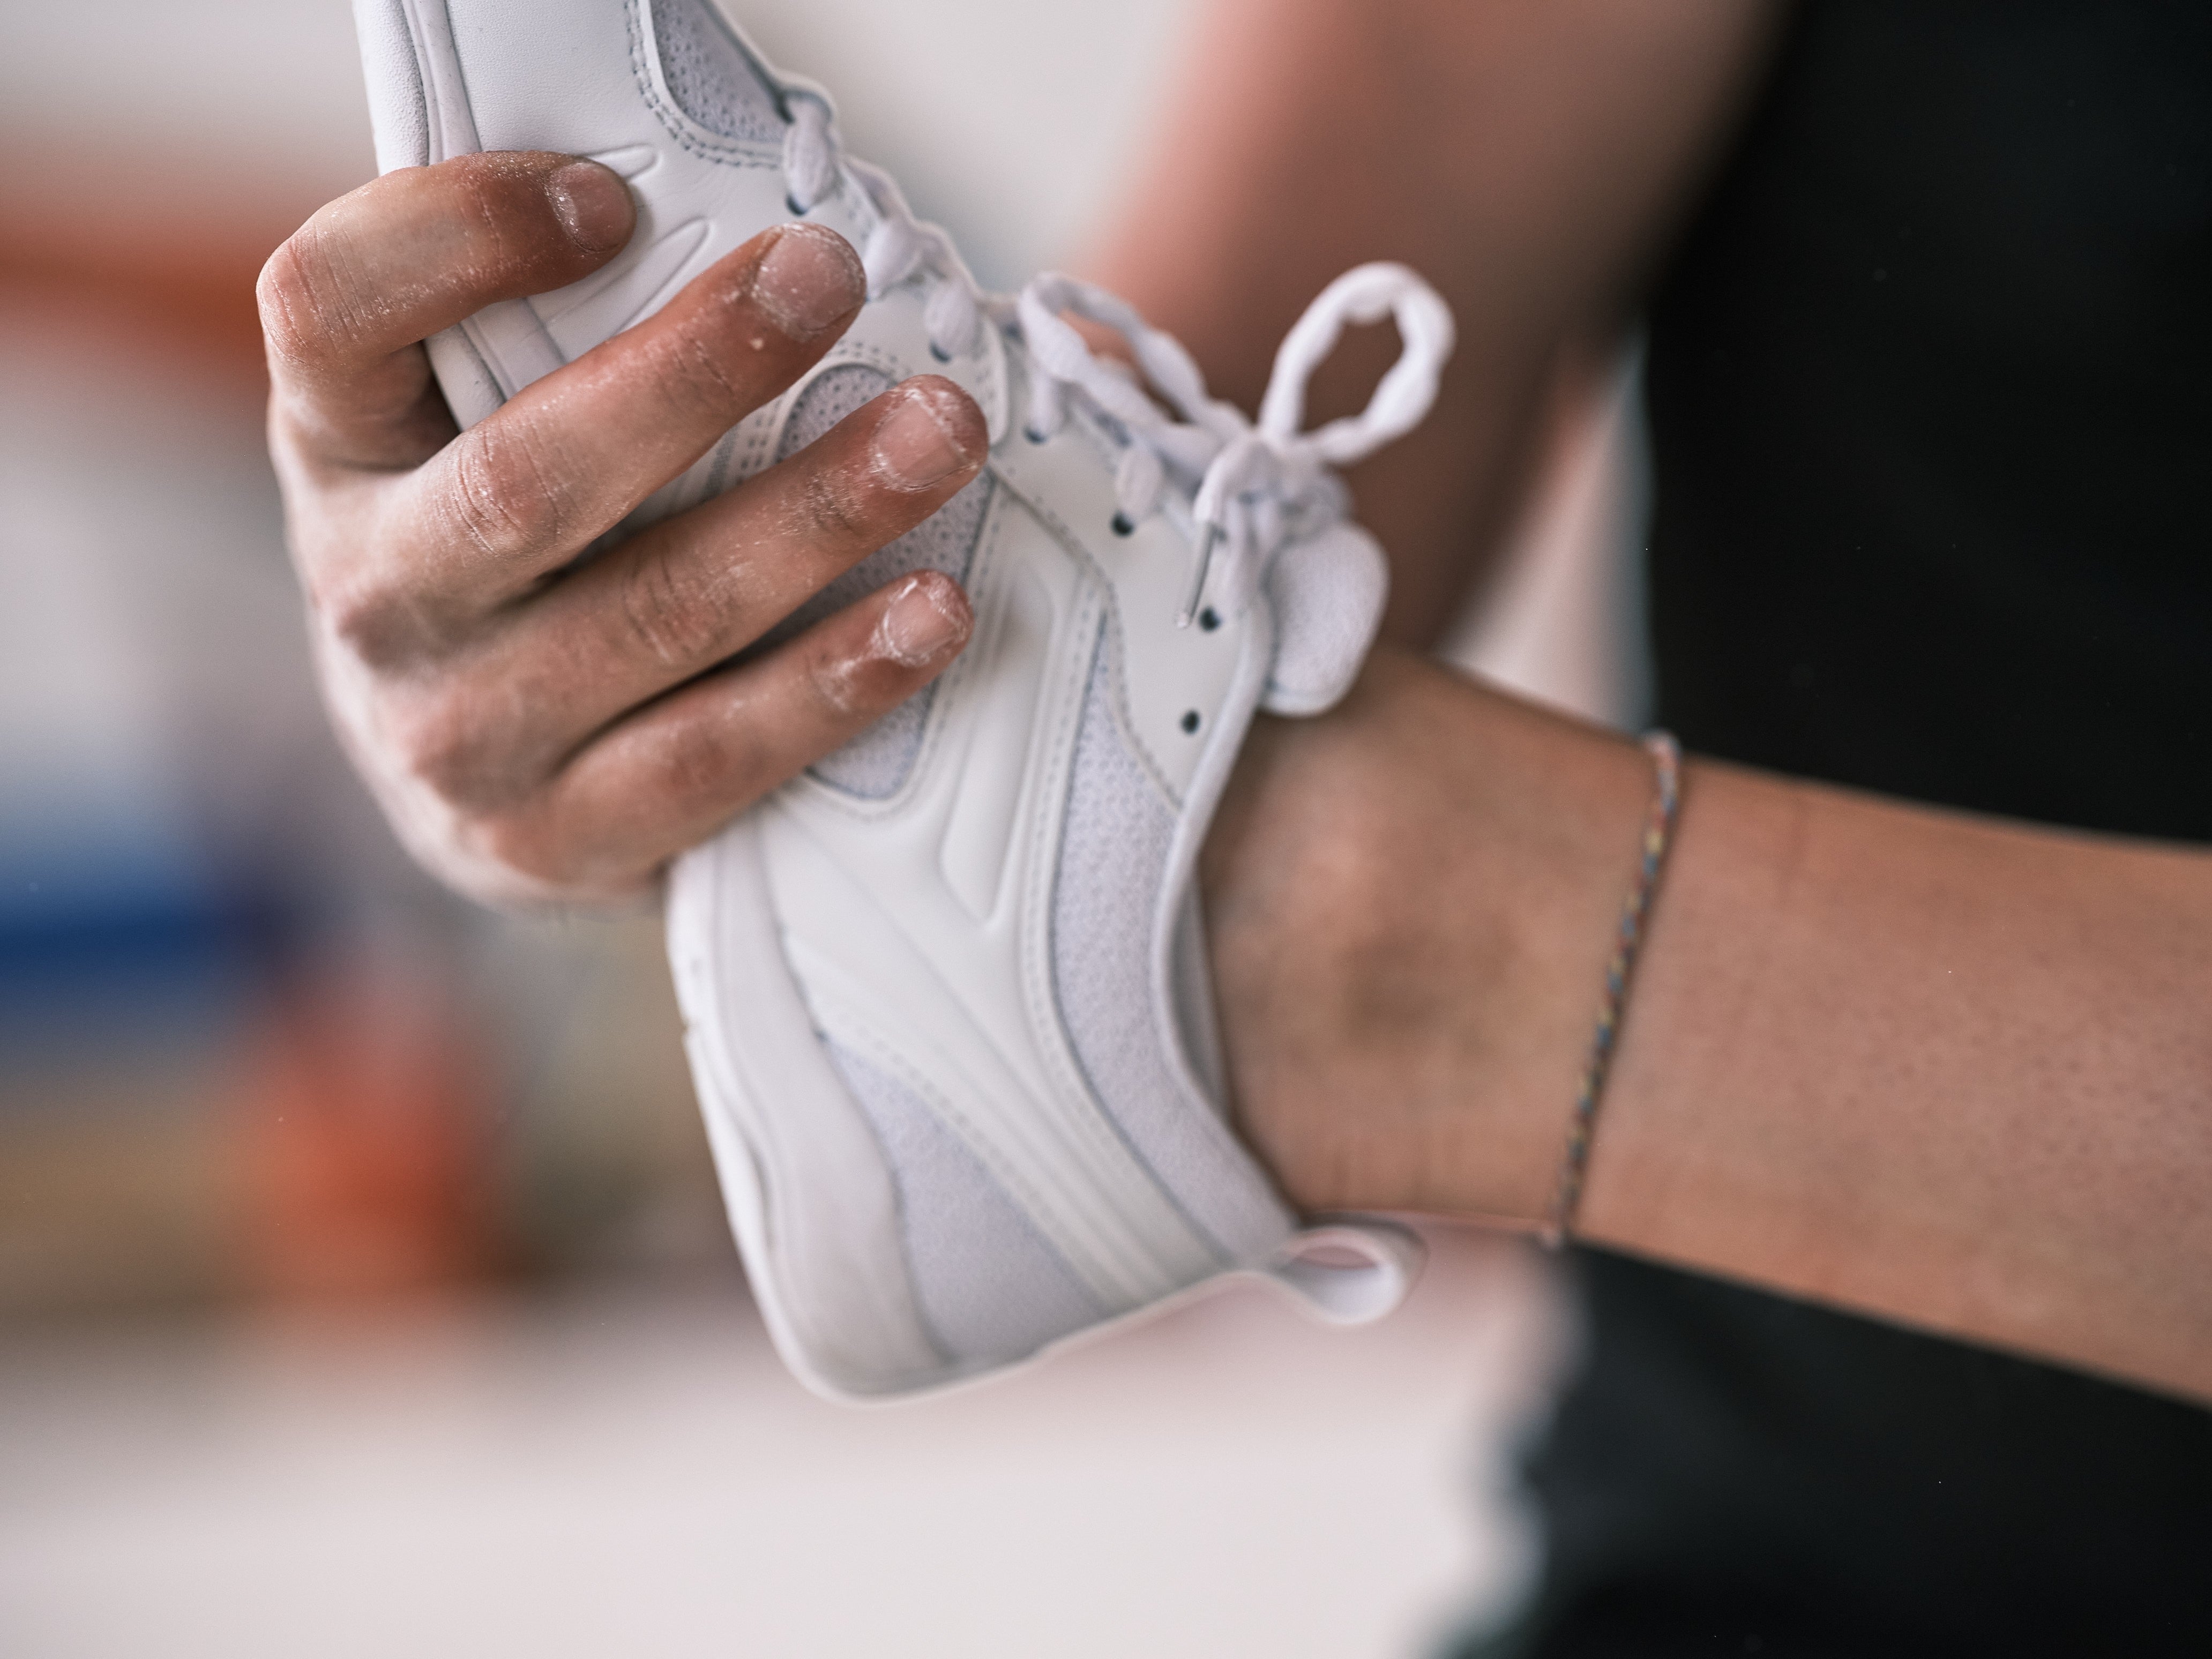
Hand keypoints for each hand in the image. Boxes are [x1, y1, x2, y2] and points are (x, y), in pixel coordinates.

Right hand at [261, 152, 984, 903]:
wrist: (468, 776)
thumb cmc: (512, 550)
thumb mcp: (475, 427)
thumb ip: (552, 341)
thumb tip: (753, 247)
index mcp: (338, 450)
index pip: (331, 310)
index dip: (455, 239)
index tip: (608, 199)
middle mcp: (374, 596)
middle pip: (529, 477)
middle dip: (697, 373)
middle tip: (829, 282)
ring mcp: (459, 737)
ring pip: (656, 614)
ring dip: (815, 519)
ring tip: (938, 438)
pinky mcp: (558, 842)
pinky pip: (717, 755)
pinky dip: (837, 681)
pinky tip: (932, 614)